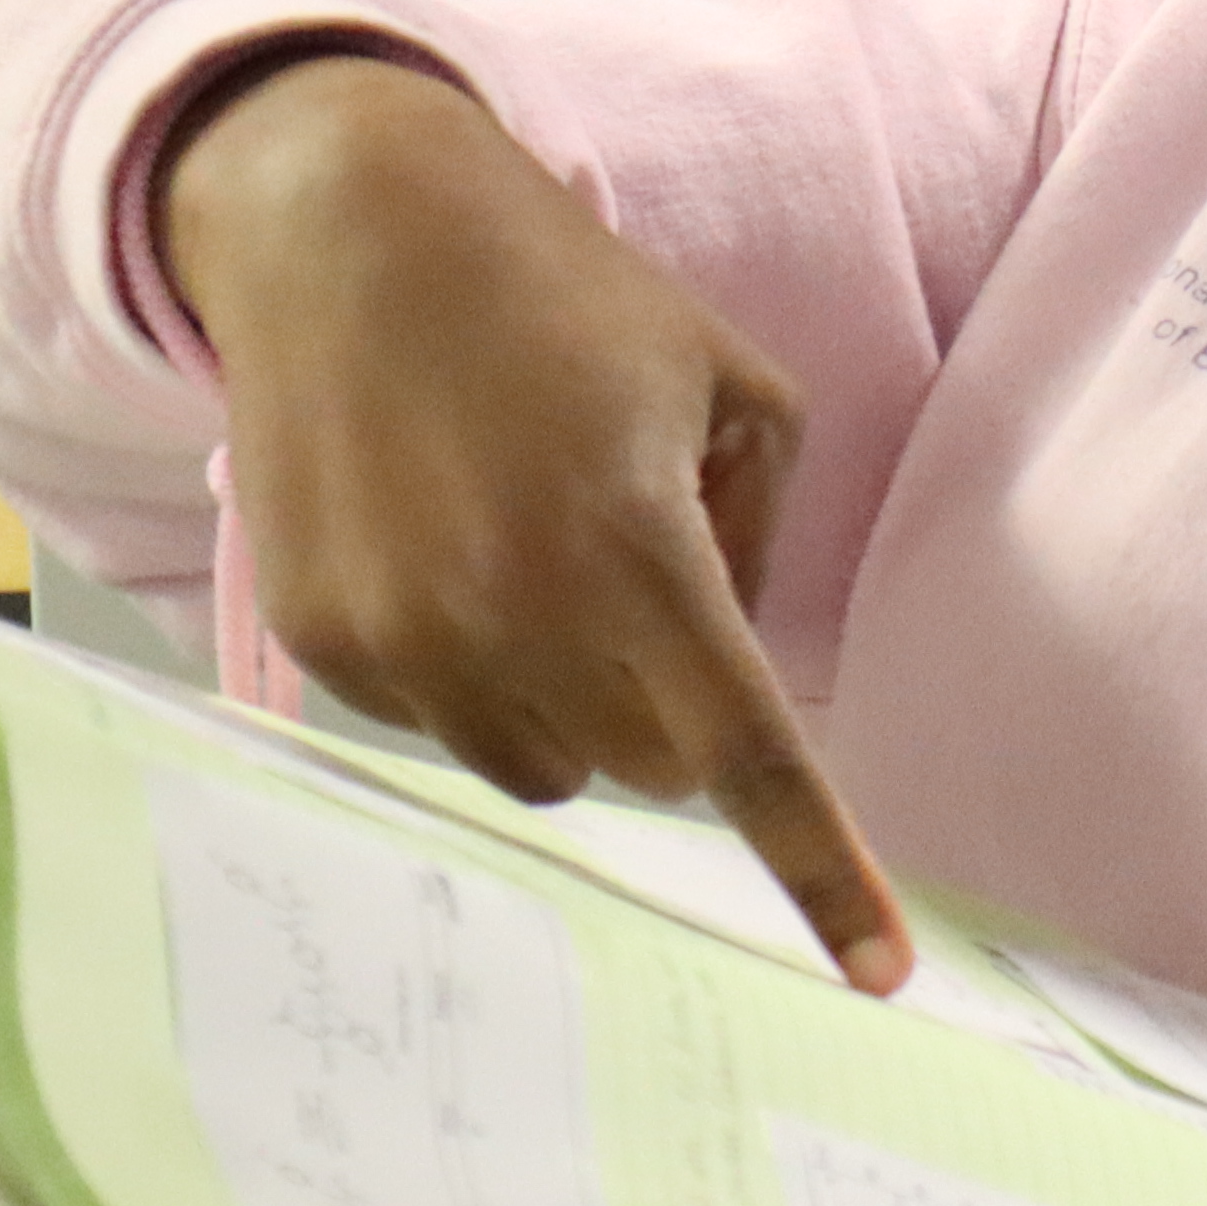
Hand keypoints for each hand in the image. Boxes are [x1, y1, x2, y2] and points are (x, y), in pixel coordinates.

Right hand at [159, 53, 908, 985]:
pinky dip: (477, 671)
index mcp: (637, 552)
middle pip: (653, 773)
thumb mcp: (735, 386)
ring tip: (539, 558)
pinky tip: (453, 553)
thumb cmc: (568, 298)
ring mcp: (404, 641)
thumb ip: (762, 538)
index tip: (883, 971)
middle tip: (649, 591)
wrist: (348, 234)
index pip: (749, 757)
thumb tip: (740, 654)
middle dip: (682, 715)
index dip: (823, 872)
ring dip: (577, 704)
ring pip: (549, 766)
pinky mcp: (323, 644)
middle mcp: (512, 616)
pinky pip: (443, 725)